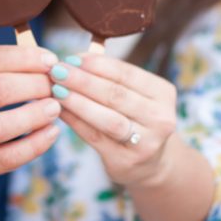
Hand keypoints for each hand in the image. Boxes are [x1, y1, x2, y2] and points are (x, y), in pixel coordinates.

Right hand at [0, 45, 59, 183]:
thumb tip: (37, 59)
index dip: (25, 59)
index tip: (49, 59)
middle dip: (36, 84)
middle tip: (56, 82)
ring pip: (2, 128)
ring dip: (37, 115)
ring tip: (55, 106)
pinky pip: (6, 159)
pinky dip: (35, 146)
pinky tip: (51, 133)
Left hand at [47, 55, 177, 187]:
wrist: (149, 163)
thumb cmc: (136, 119)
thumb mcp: (136, 95)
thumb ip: (112, 76)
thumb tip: (77, 57)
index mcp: (163, 93)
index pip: (127, 73)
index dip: (98, 64)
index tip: (72, 57)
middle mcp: (160, 117)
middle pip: (116, 94)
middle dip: (83, 80)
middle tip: (57, 70)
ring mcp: (145, 142)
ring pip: (107, 118)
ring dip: (78, 101)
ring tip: (56, 89)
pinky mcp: (125, 160)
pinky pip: (95, 137)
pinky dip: (75, 122)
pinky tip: (59, 111)